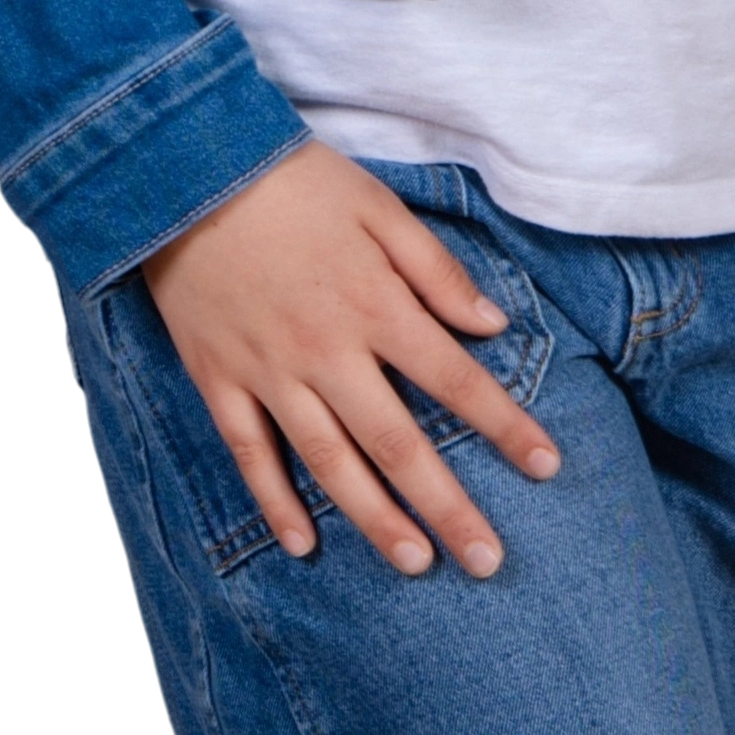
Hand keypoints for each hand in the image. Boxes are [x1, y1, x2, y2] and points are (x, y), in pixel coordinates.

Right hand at [136, 140, 563, 576]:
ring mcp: (269, 373)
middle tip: (487, 561)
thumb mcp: (379, 207)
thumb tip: (492, 325)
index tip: (546, 467)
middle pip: (398, 443)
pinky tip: (303, 545)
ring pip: (329, 463)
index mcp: (375, 306)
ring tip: (414, 563)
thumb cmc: (294, 182)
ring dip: (374, 519)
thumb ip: (436, 270)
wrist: (187, 170)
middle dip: (447, 506)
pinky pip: (249, 454)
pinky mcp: (219, 380)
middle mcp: (327, 352)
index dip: (505, 426)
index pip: (455, 380)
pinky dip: (274, 503)